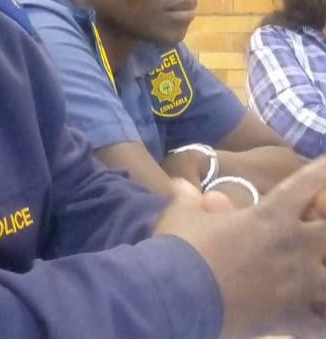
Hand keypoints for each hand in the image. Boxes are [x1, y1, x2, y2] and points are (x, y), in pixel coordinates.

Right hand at [155, 157, 325, 338]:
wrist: (178, 296)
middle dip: (324, 219)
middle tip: (316, 218)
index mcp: (270, 216)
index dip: (319, 172)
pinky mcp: (291, 315)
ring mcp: (298, 283)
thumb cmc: (183, 246)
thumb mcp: (181, 213)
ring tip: (313, 267)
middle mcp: (293, 246)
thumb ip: (188, 197)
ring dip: (321, 267)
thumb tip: (180, 185)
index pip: (304, 186)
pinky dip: (316, 315)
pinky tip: (312, 314)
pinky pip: (319, 318)